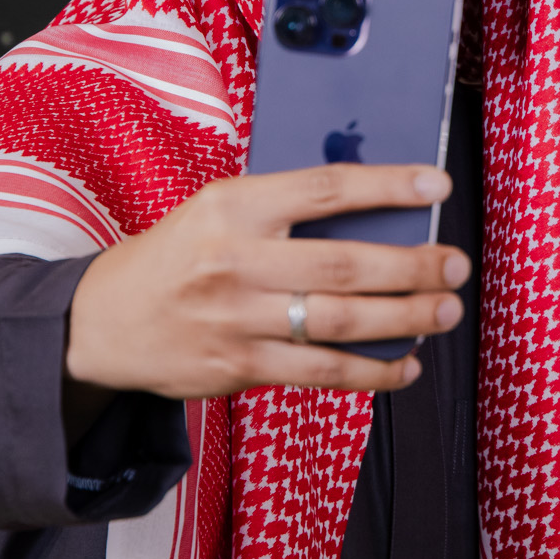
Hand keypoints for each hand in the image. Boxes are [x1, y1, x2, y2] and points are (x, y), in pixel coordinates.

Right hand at [64, 163, 468, 403]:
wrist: (103, 321)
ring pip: (339, 322)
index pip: (326, 188)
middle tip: (456, 265)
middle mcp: (235, 260)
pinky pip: (320, 373)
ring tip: (445, 311)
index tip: (438, 186)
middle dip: (412, 266)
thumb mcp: (220, 208)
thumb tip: (379, 212)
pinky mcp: (237, 368)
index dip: (388, 185)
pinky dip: (372, 372)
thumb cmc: (180, 254)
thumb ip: (287, 208)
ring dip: (404, 319)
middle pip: (343, 263)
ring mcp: (236, 319)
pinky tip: (406, 364)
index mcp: (234, 205)